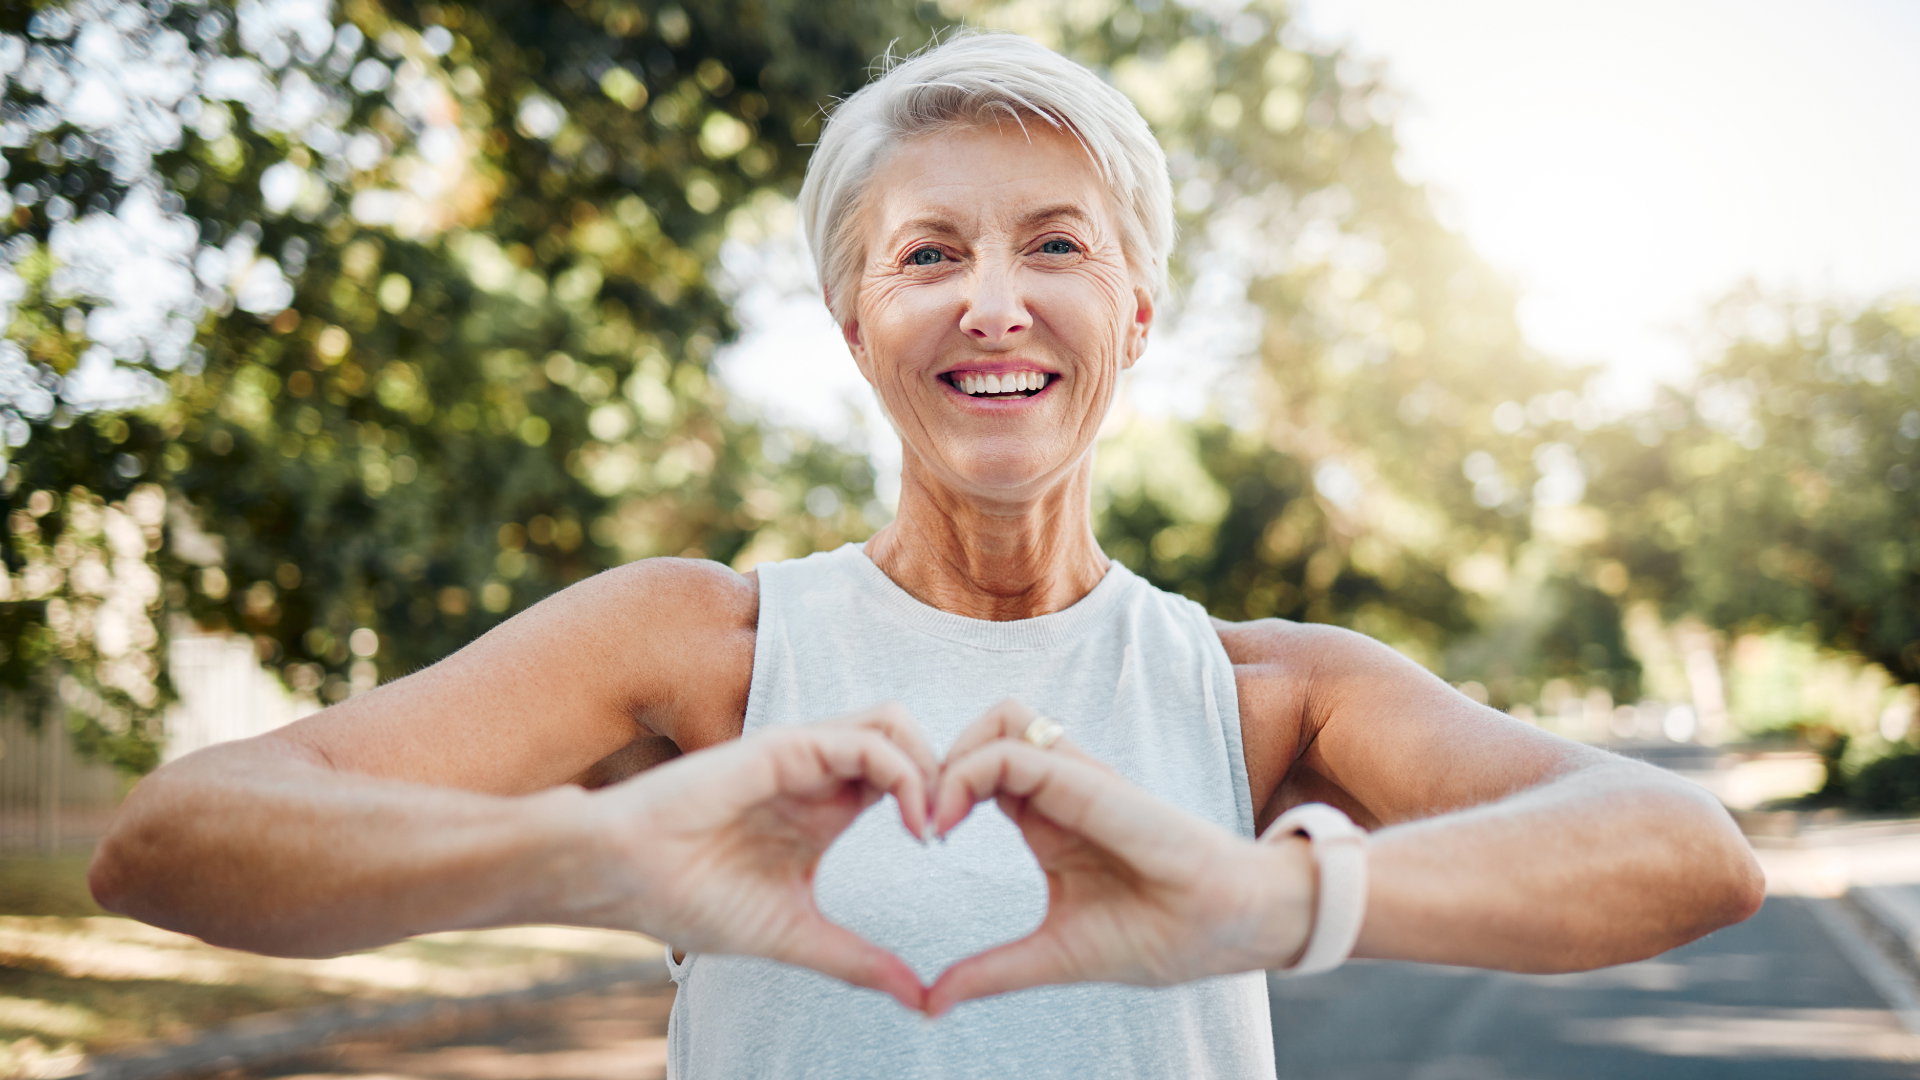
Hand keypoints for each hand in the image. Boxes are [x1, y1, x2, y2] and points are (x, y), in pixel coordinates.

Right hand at [582, 704, 936, 1010]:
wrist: (623, 878)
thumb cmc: (691, 900)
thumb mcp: (796, 935)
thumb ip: (859, 960)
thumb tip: (920, 1000)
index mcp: (826, 810)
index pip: (904, 779)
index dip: (939, 803)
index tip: (947, 853)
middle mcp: (820, 774)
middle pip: (910, 740)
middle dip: (948, 775)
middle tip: (951, 831)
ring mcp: (804, 756)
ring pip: (894, 724)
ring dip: (930, 766)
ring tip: (932, 825)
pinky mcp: (786, 747)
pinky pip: (865, 740)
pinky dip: (903, 772)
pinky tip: (910, 821)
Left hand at [924, 700, 1315, 1017]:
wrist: (1232, 928)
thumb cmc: (1160, 935)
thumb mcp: (1053, 955)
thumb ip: (991, 971)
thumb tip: (929, 1003)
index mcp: (1047, 820)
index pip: (979, 771)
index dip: (939, 792)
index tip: (920, 840)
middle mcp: (1059, 789)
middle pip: (983, 731)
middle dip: (936, 762)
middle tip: (917, 821)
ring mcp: (1077, 780)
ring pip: (999, 719)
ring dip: (953, 755)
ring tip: (933, 816)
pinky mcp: (1090, 783)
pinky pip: (1017, 750)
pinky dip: (970, 771)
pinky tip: (950, 820)